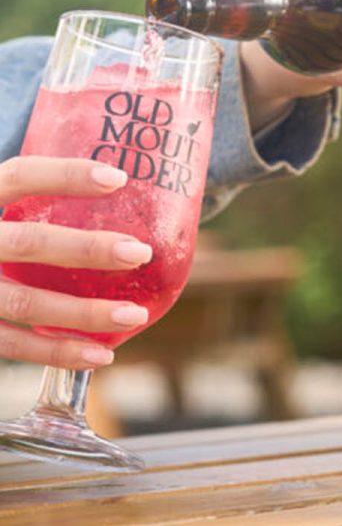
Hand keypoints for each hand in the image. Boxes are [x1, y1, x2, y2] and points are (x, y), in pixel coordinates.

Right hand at [0, 158, 152, 368]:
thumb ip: (36, 204)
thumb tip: (121, 192)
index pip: (18, 176)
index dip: (65, 175)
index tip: (118, 179)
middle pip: (28, 242)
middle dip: (88, 249)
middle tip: (140, 253)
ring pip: (24, 302)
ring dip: (84, 313)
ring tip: (133, 315)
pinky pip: (11, 345)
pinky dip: (57, 352)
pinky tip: (100, 355)